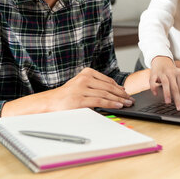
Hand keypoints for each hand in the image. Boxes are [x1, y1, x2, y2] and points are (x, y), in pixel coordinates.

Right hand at [1, 67, 133, 116]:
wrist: (49, 103)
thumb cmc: (67, 96)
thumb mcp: (81, 85)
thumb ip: (95, 86)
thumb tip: (114, 92)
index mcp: (86, 73)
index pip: (107, 80)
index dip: (119, 87)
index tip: (126, 93)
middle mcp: (84, 79)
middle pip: (108, 87)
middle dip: (121, 94)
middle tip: (130, 100)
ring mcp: (81, 89)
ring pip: (105, 94)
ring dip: (119, 100)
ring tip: (127, 104)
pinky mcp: (79, 100)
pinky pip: (99, 101)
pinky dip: (111, 104)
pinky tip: (118, 105)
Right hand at [150, 57, 179, 109]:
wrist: (162, 60)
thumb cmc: (174, 71)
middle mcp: (171, 73)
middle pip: (175, 87)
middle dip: (177, 98)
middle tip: (178, 107)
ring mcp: (162, 73)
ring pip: (165, 83)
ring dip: (167, 93)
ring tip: (168, 102)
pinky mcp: (154, 73)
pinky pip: (153, 81)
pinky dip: (154, 87)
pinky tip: (155, 94)